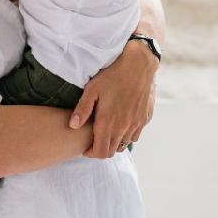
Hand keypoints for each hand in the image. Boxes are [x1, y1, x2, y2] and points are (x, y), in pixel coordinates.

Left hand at [68, 39, 157, 157]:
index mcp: (108, 122)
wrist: (139, 64)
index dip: (91, 153)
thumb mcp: (92, 89)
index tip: (85, 148)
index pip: (101, 152)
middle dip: (101, 149)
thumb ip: (82, 109)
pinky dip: (126, 135)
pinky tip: (120, 123)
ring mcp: (136, 124)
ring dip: (114, 142)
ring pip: (124, 144)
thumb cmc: (113, 75)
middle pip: (112, 151)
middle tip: (94, 140)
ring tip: (106, 131)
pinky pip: (135, 135)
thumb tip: (73, 126)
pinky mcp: (145, 118)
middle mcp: (124, 127)